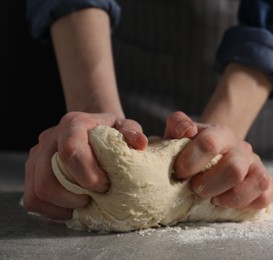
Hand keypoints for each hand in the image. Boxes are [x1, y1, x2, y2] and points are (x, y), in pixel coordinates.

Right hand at [23, 111, 147, 219]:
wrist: (93, 129)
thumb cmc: (111, 131)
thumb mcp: (125, 127)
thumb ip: (132, 132)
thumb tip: (140, 143)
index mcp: (73, 124)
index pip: (70, 151)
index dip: (87, 175)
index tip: (104, 185)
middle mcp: (49, 138)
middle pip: (47, 178)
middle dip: (72, 197)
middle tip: (93, 198)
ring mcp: (37, 155)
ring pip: (37, 191)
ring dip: (62, 205)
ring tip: (83, 203)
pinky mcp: (33, 171)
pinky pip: (32, 199)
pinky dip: (52, 210)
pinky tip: (71, 207)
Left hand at [164, 111, 272, 209]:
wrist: (211, 153)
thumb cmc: (191, 148)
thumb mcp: (178, 134)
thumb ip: (178, 124)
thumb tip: (187, 130)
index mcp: (220, 133)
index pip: (210, 143)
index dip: (191, 162)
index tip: (180, 173)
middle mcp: (241, 148)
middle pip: (235, 168)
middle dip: (209, 185)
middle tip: (195, 188)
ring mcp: (256, 166)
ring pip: (258, 182)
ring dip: (231, 197)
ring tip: (213, 199)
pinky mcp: (264, 184)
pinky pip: (266, 197)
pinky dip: (247, 205)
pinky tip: (228, 203)